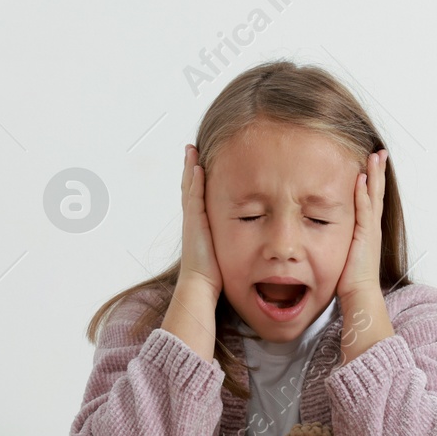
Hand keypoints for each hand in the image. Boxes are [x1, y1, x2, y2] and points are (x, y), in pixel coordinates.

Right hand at [178, 144, 221, 297]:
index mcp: (199, 226)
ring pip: (190, 187)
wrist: (200, 284)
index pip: (197, 198)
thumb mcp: (224, 254)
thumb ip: (229, 244)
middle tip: (190, 151)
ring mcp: (192, 219)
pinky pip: (194, 195)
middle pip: (190, 188)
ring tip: (191, 151)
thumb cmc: (213, 276)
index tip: (198, 166)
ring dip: (190, 168)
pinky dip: (195, 180)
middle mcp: (193, 220)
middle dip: (191, 169)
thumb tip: (246, 245)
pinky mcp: (194, 221)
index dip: (196, 182)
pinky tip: (198, 166)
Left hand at [337, 148, 387, 302]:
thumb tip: (329, 232)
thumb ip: (341, 239)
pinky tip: (361, 178)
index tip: (372, 164)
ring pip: (374, 196)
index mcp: (368, 230)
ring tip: (376, 157)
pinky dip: (363, 193)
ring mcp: (371, 230)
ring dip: (375, 175)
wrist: (360, 294)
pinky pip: (364, 209)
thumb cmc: (351, 280)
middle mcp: (372, 227)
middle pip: (377, 192)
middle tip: (380, 153)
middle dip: (378, 171)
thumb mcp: (345, 252)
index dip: (373, 181)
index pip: (371, 199)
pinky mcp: (365, 235)